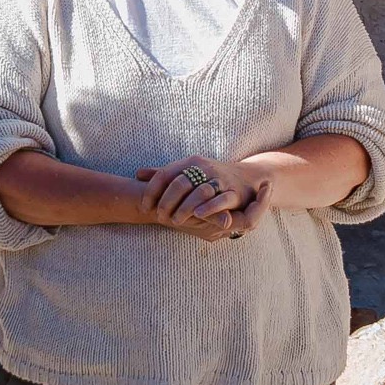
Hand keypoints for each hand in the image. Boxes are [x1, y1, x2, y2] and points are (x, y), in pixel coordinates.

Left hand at [136, 154, 260, 240]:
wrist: (247, 177)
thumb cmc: (210, 178)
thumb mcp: (188, 172)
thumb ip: (165, 174)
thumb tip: (138, 174)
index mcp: (190, 162)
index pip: (165, 174)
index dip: (152, 191)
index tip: (145, 206)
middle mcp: (204, 168)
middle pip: (180, 183)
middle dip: (167, 202)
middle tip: (160, 217)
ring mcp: (219, 179)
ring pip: (199, 191)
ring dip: (185, 208)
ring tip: (175, 221)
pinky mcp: (233, 192)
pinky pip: (221, 199)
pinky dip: (208, 208)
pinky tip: (197, 216)